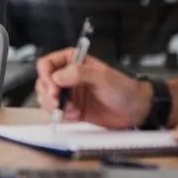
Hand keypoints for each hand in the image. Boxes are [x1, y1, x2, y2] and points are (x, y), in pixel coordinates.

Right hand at [35, 50, 149, 128]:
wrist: (135, 111)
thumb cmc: (124, 90)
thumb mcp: (104, 78)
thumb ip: (80, 73)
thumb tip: (58, 76)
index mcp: (73, 61)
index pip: (47, 64)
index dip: (46, 76)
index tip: (54, 89)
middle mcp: (67, 76)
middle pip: (43, 82)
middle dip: (49, 94)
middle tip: (61, 103)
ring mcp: (68, 93)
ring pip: (45, 98)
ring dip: (54, 106)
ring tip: (73, 109)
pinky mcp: (71, 108)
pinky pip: (55, 112)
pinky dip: (61, 115)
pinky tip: (75, 115)